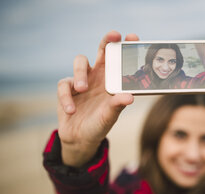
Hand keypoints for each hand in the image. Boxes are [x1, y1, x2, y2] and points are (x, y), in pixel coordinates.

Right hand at [57, 31, 138, 166]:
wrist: (80, 138)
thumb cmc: (99, 124)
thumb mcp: (110, 116)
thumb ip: (117, 106)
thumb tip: (129, 97)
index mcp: (112, 80)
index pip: (119, 60)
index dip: (124, 47)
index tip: (132, 37)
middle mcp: (98, 76)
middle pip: (102, 51)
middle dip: (107, 41)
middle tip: (113, 35)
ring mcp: (81, 80)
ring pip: (80, 62)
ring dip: (80, 73)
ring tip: (82, 89)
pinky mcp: (66, 89)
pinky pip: (64, 85)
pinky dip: (66, 97)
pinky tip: (71, 110)